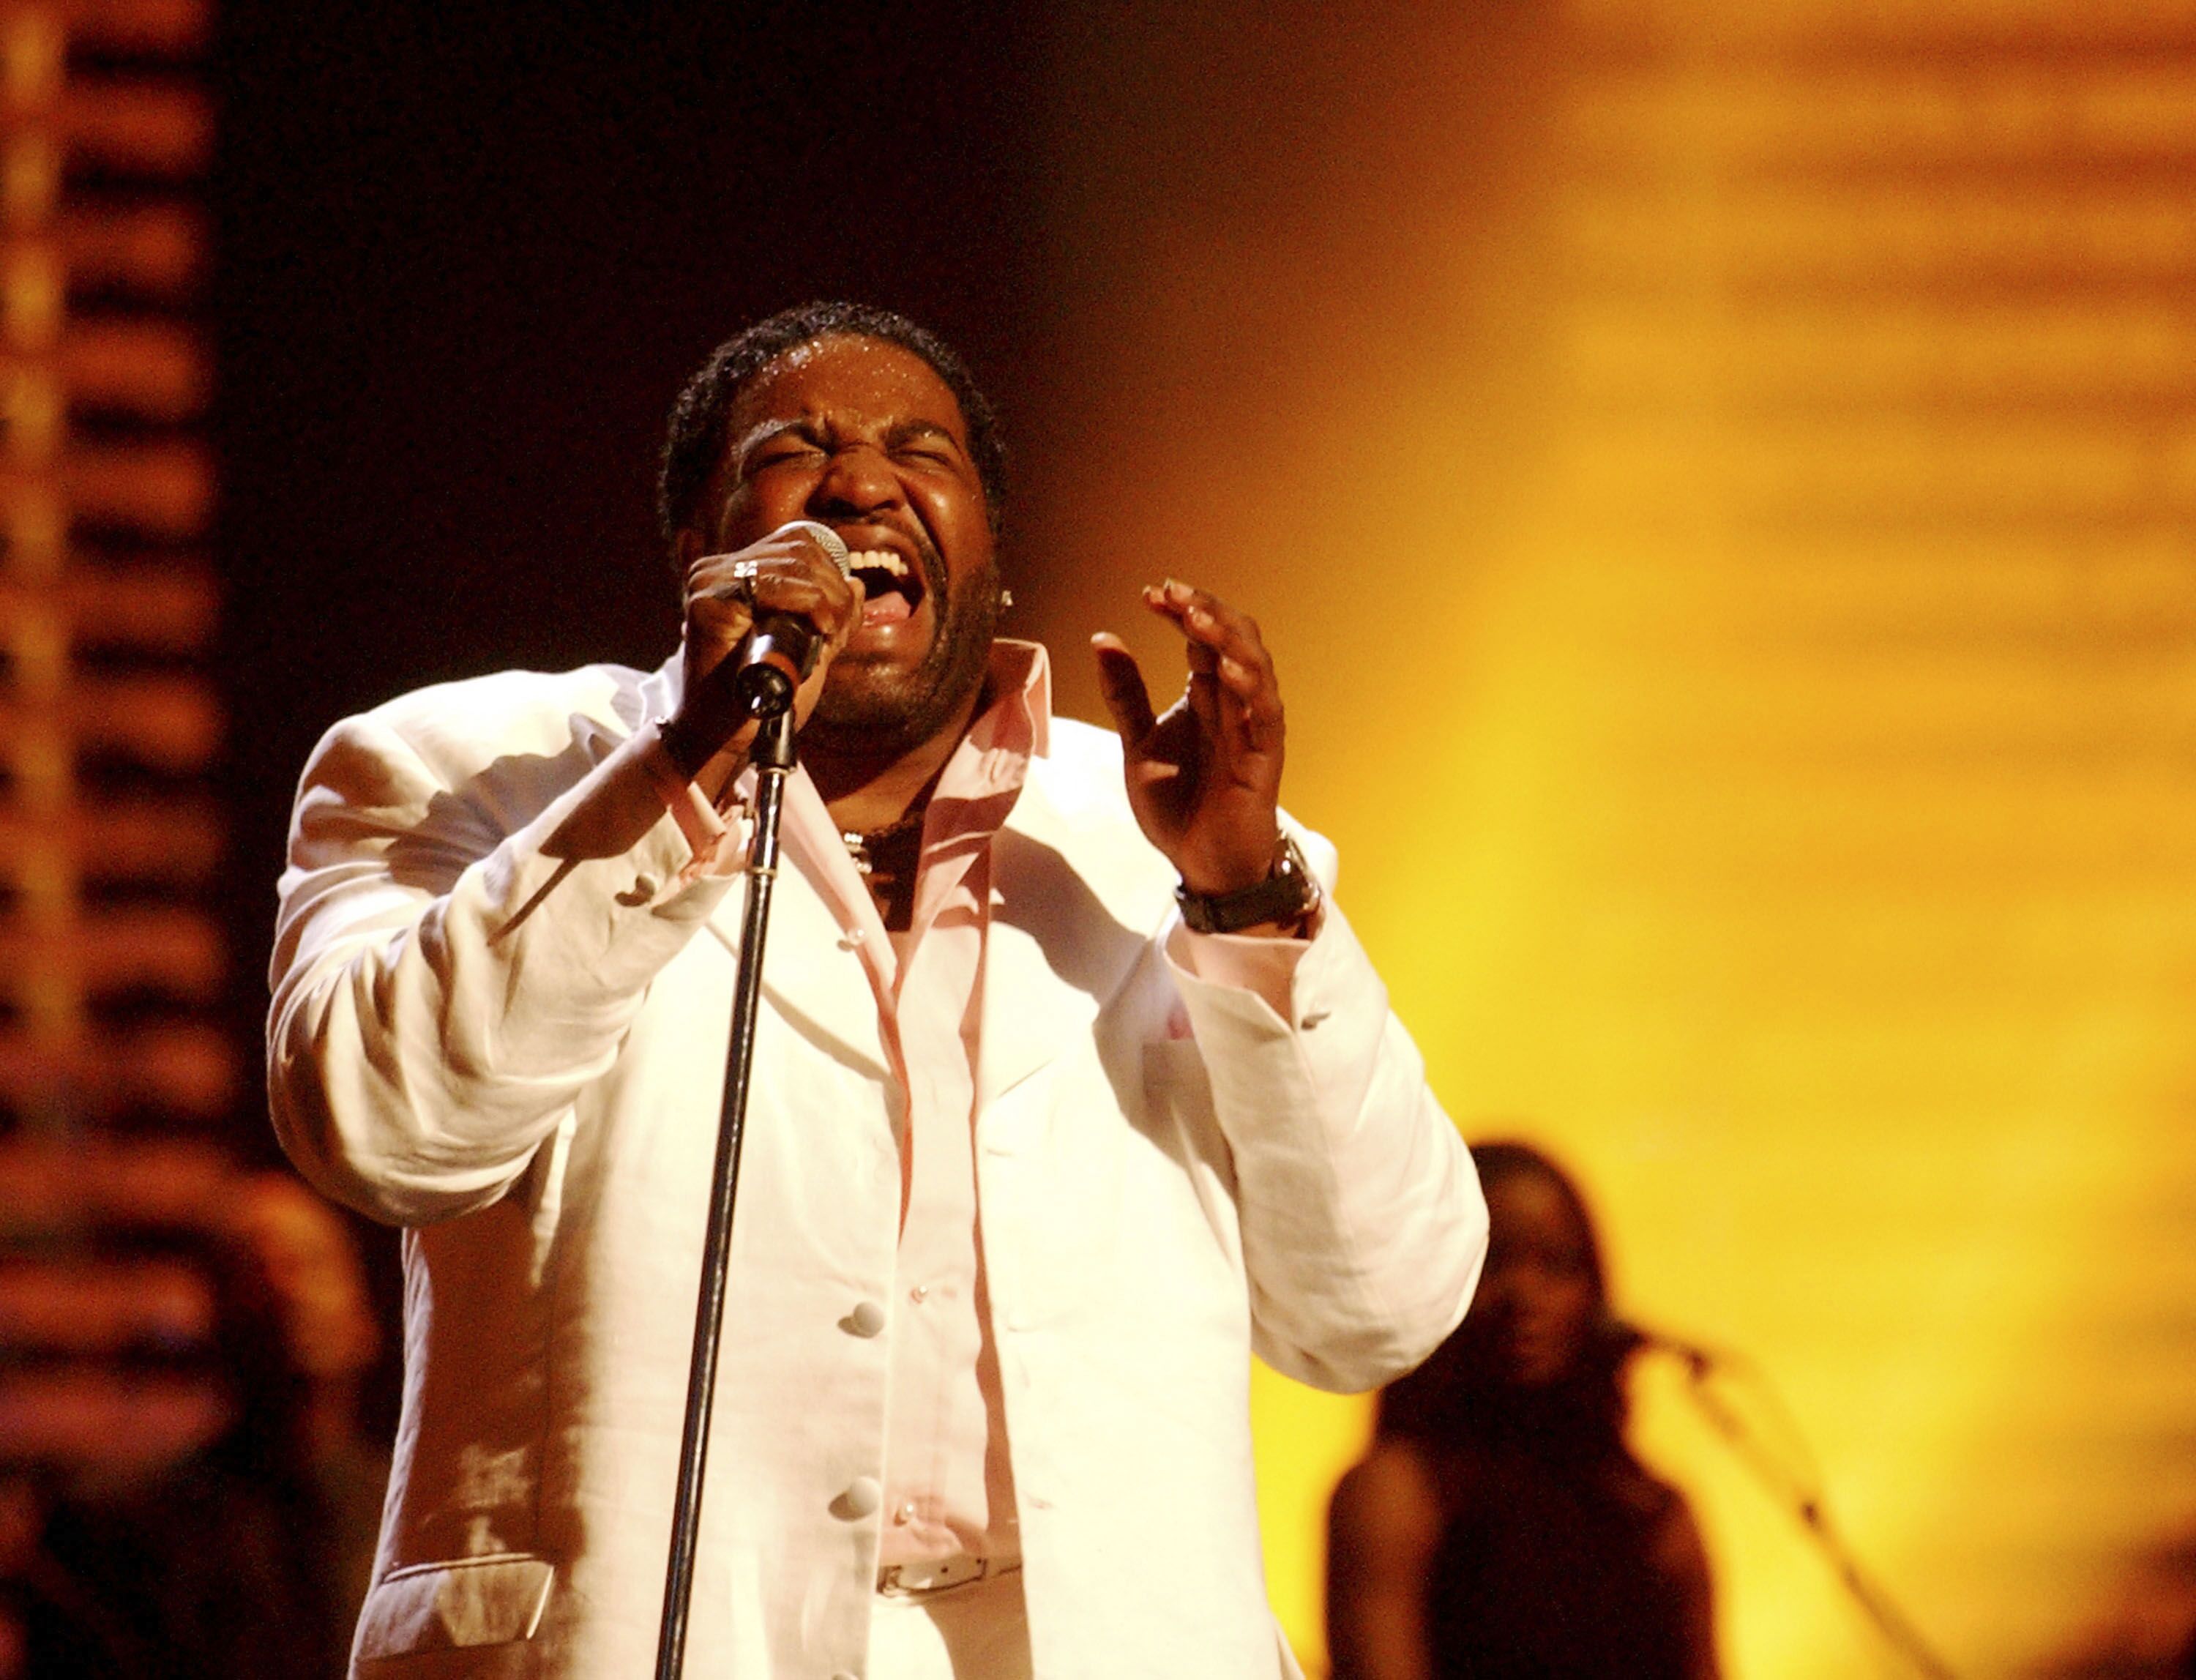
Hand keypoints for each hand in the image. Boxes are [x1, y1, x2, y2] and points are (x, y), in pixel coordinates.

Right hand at [673, 525, 863, 797]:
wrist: (726, 737)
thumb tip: (856, 584)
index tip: (840, 619)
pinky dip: (807, 603)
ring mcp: (709, 580)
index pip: (799, 543)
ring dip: (828, 600)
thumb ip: (832, 617)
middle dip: (835, 590)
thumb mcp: (810, 649)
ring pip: (793, 563)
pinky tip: (818, 629)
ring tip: (828, 635)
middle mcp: (718, 568)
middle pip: (800, 549)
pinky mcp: (706, 601)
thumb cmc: (762, 697)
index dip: (832, 574)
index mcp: (739, 572)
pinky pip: (772, 584)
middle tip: (838, 631)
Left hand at [1093, 579, 1284, 895]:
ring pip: (1254, 667)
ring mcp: (1253, 728)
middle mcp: (1234, 703)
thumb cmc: (1177, 806)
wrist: (1200, 865)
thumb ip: (1125, 693)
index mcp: (1206, 695)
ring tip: (1196, 616)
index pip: (1201, 637)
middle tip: (1171, 591)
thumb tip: (1102, 637)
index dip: (1181, 610)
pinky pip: (1265, 714)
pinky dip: (1249, 687)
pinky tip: (1224, 667)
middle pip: (1232, 639)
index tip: (1150, 593)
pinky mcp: (1264, 759)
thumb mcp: (1138, 742)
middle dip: (1204, 610)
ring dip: (1227, 638)